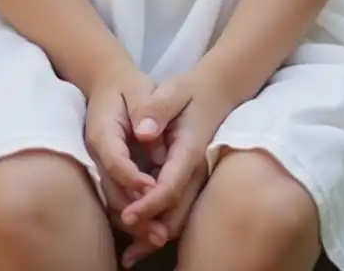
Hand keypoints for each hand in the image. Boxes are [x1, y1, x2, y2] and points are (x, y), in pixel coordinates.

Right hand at [83, 62, 169, 257]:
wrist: (108, 82)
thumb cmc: (128, 85)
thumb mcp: (140, 87)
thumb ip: (147, 108)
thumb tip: (148, 134)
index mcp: (103, 130)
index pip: (114, 160)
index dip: (132, 178)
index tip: (153, 188)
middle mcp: (96, 152)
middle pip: (110, 189)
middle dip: (135, 210)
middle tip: (159, 230)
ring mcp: (98, 164)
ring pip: (112, 198)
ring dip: (134, 219)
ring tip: (158, 235)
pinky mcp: (107, 172)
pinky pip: (117, 196)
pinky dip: (133, 212)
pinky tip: (152, 225)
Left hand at [117, 64, 238, 265]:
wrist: (217, 91)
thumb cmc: (191, 90)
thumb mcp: (173, 89)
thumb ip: (157, 108)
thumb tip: (143, 132)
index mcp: (189, 150)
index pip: (171, 186)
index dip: (149, 204)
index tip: (128, 216)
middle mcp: (196, 171)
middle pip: (177, 213)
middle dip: (151, 231)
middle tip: (127, 248)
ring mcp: (196, 179)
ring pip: (179, 218)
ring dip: (155, 236)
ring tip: (130, 255)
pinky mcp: (191, 181)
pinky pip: (178, 210)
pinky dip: (160, 225)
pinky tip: (140, 240)